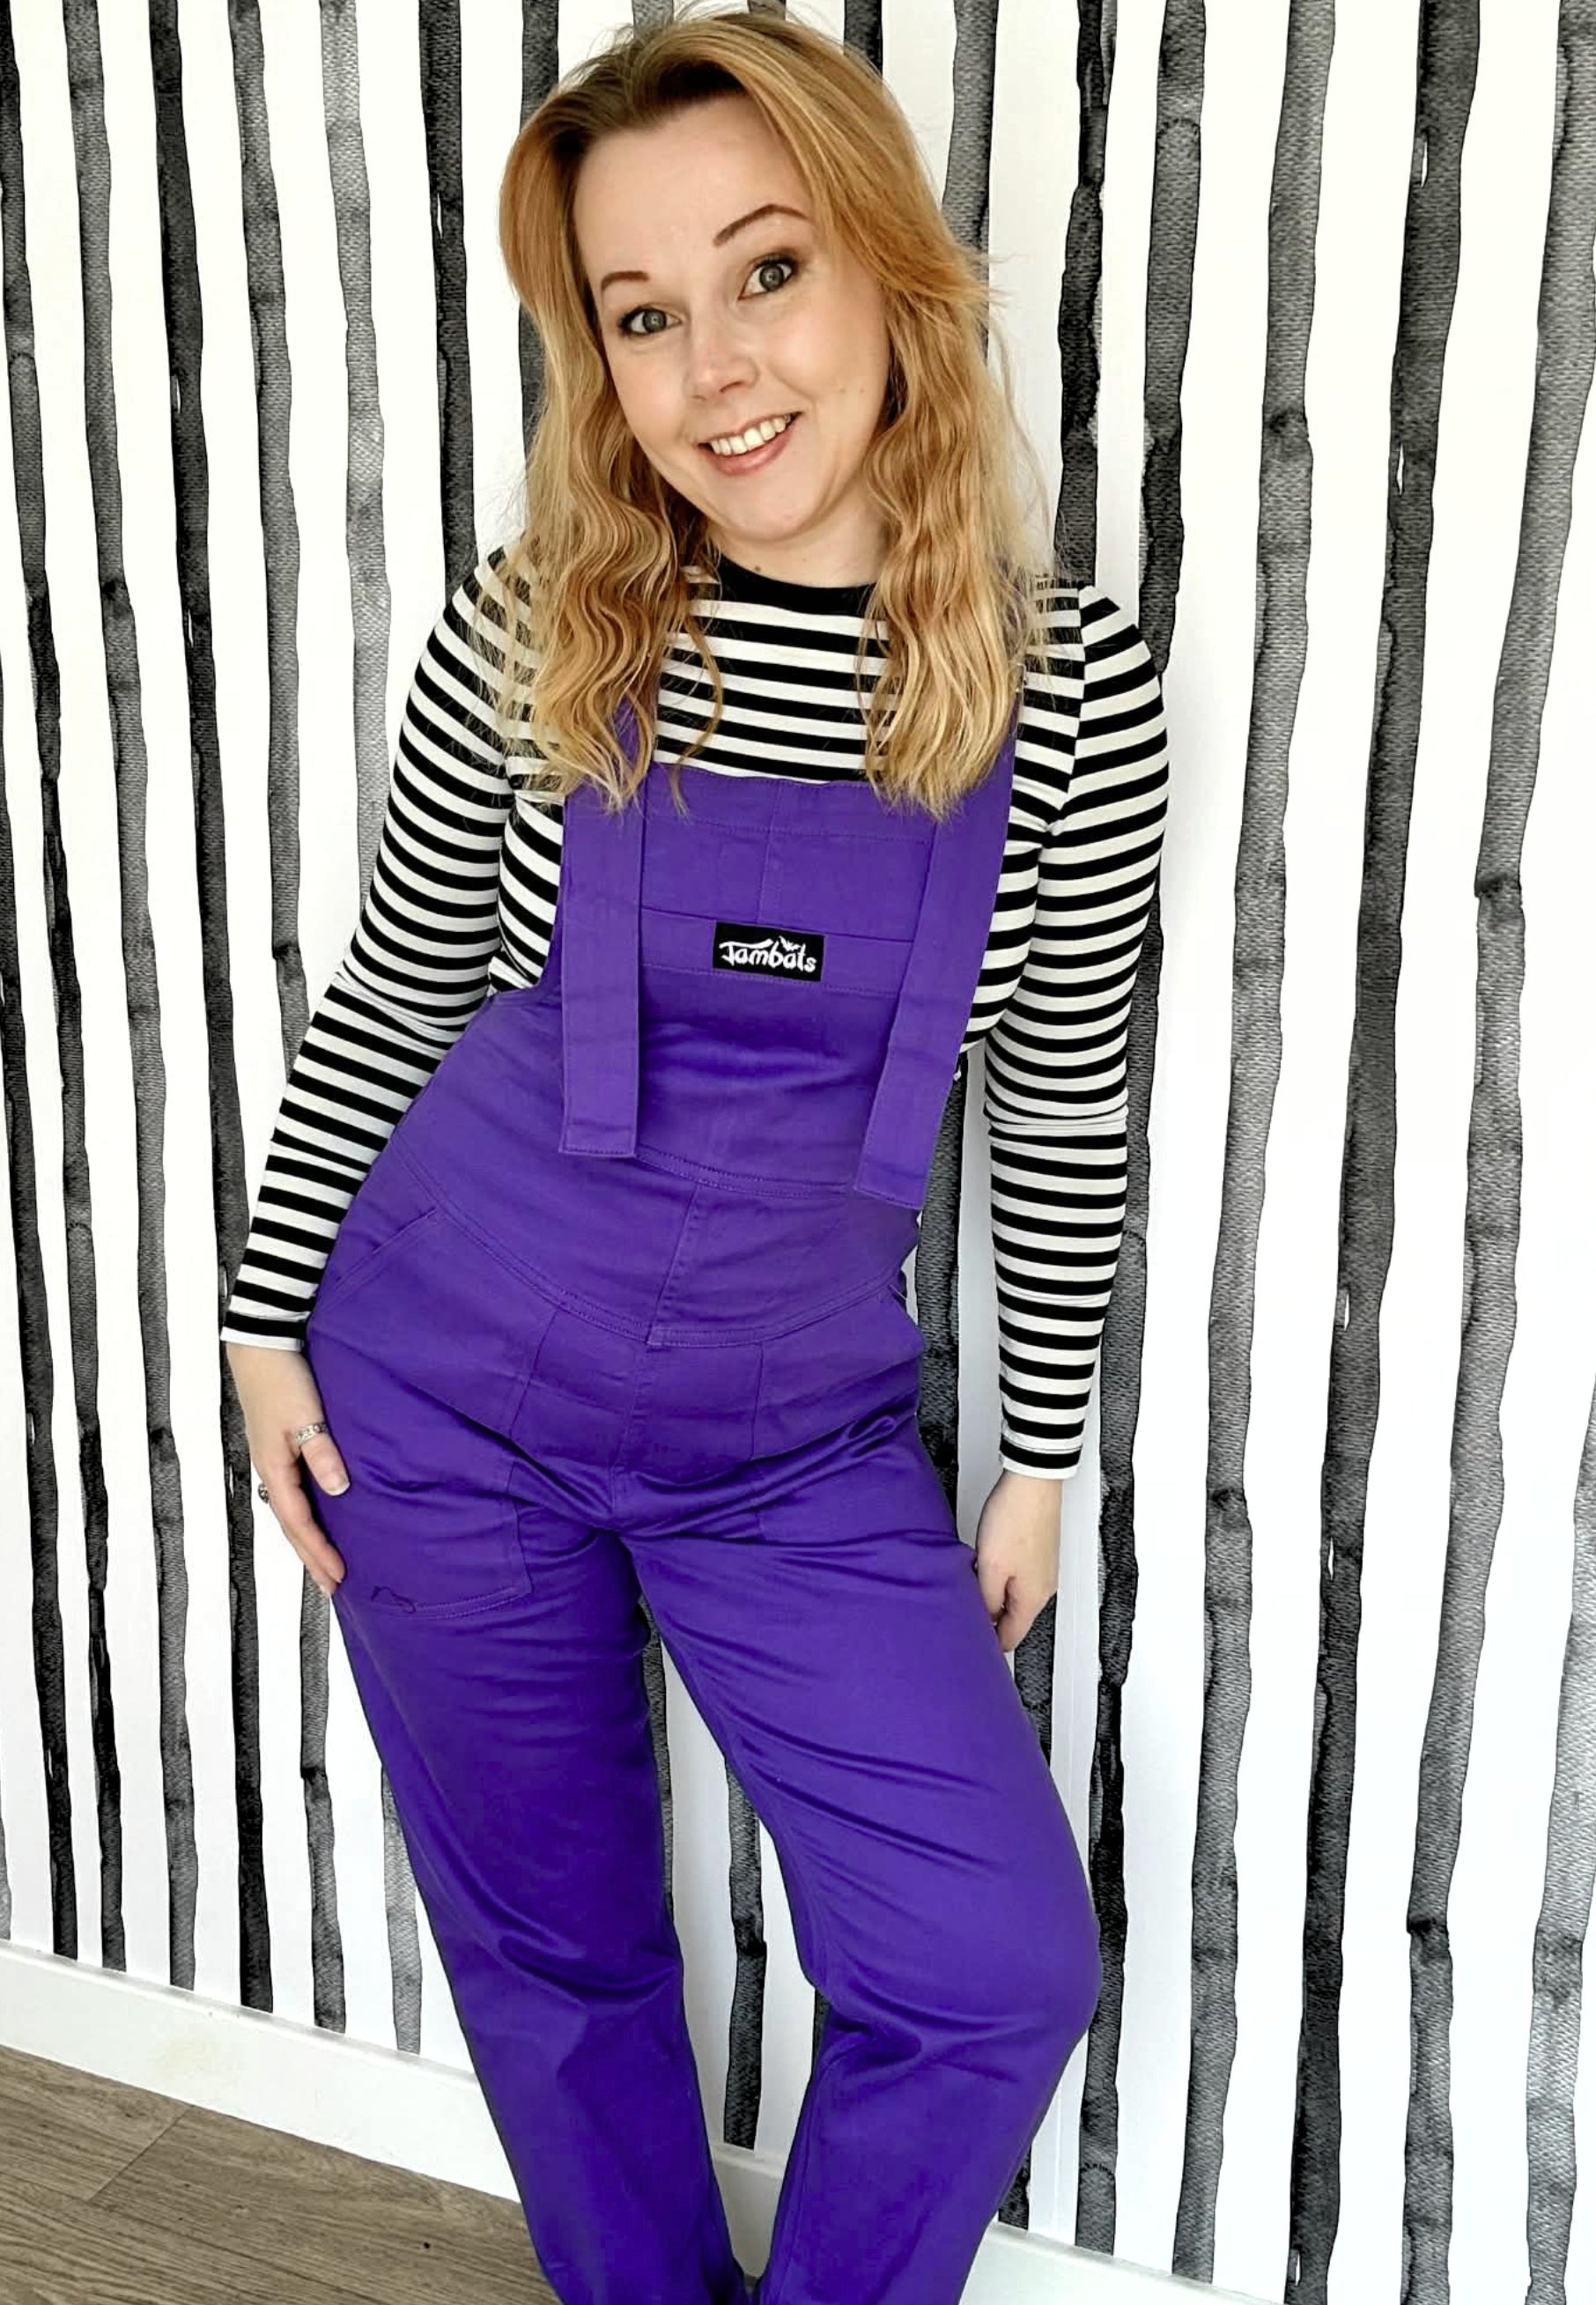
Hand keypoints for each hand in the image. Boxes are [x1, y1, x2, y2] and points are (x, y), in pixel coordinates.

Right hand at [226, 1343, 348, 1598]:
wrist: (262, 1345)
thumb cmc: (284, 1379)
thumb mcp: (306, 1416)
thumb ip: (322, 1453)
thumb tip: (339, 1491)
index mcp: (275, 1468)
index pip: (299, 1522)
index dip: (319, 1551)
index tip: (340, 1577)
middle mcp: (270, 1470)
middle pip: (292, 1525)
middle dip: (311, 1557)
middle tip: (333, 1587)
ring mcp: (273, 1460)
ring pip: (291, 1511)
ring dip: (307, 1540)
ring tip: (325, 1563)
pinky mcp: (278, 1448)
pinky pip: (293, 1493)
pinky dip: (305, 1515)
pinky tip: (318, 1517)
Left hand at [972, 1470, 1062, 1651]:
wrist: (1032, 1481)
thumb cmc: (1015, 1518)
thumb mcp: (990, 1566)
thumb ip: (986, 1600)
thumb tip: (984, 1621)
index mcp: (1033, 1598)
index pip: (1011, 1638)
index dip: (989, 1645)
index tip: (971, 1646)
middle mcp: (1043, 1588)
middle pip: (1013, 1618)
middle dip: (989, 1619)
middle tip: (963, 1613)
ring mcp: (1042, 1569)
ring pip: (1013, 1596)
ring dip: (992, 1594)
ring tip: (971, 1585)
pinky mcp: (1038, 1552)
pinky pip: (1017, 1577)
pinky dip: (1000, 1576)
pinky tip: (985, 1564)